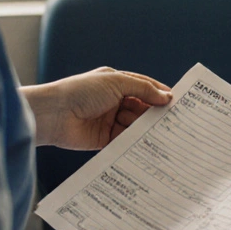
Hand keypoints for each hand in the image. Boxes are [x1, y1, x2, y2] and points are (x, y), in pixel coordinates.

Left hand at [23, 67, 171, 150]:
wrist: (53, 114)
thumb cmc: (81, 91)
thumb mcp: (116, 83)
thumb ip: (143, 89)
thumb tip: (166, 96)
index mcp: (117, 83)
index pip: (144, 88)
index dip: (160, 94)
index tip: (177, 103)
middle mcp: (114, 101)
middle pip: (142, 108)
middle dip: (155, 115)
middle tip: (174, 123)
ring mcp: (110, 120)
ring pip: (135, 125)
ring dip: (146, 129)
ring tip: (163, 136)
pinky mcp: (104, 139)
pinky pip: (125, 141)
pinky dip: (135, 143)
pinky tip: (147, 146)